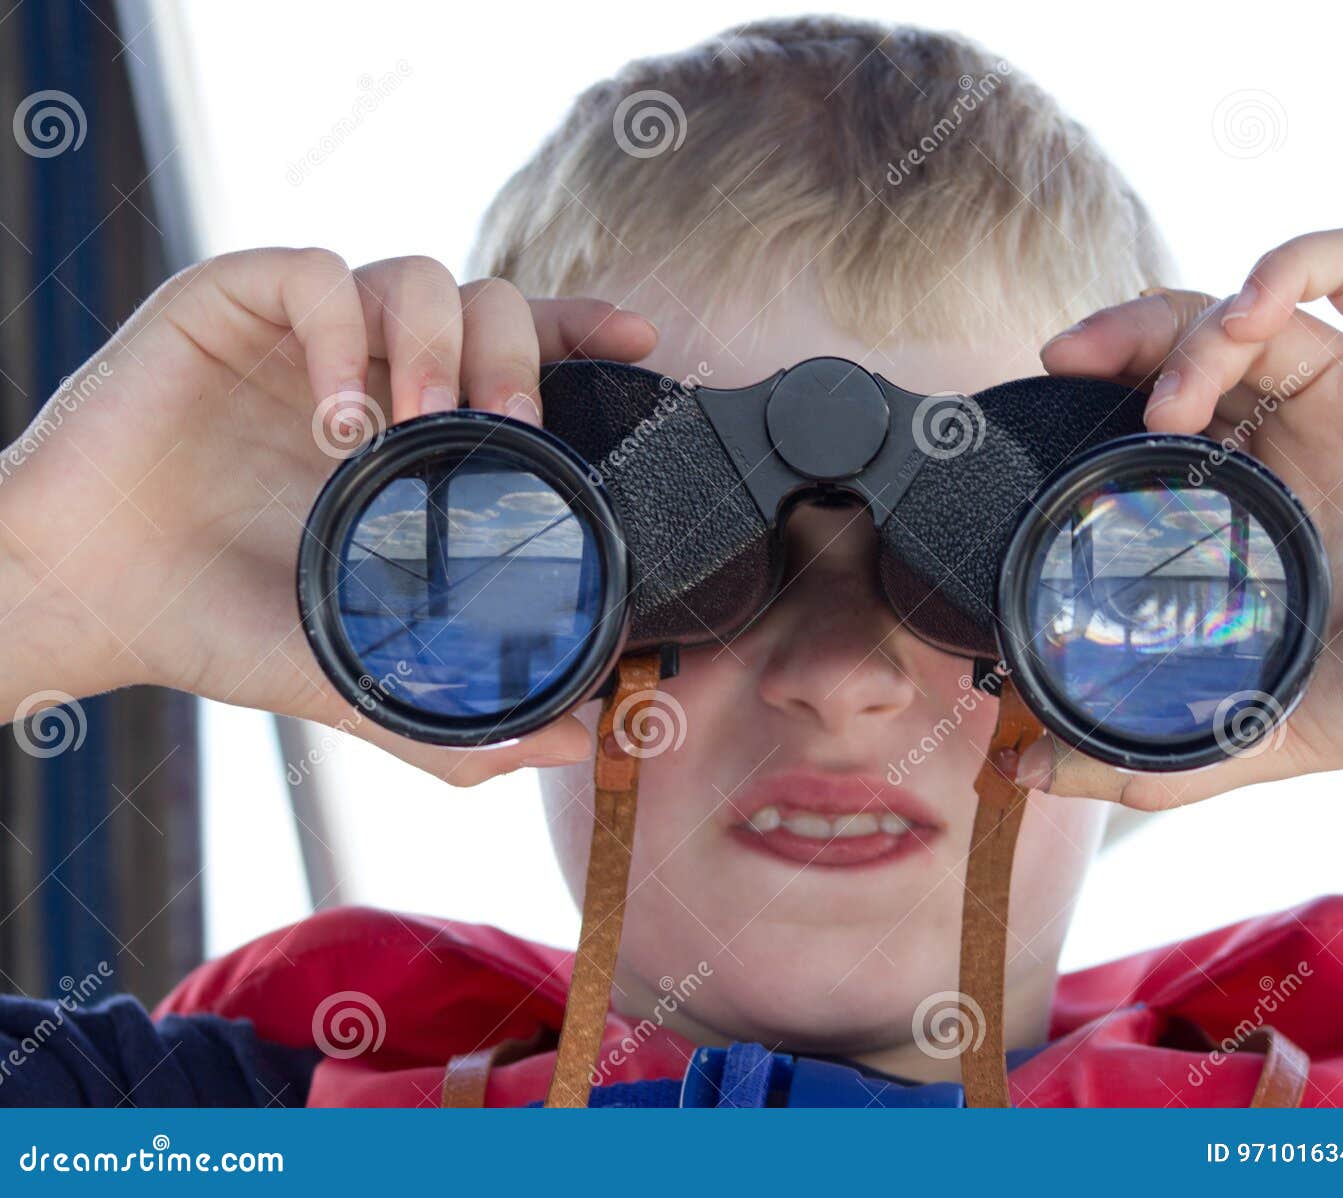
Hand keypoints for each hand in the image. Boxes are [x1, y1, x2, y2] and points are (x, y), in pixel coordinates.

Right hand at [0, 248, 656, 783]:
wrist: (91, 603)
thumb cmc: (220, 622)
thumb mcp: (357, 670)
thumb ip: (459, 708)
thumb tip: (579, 741)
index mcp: (413, 435)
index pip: (521, 354)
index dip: (582, 333)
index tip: (640, 345)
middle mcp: (369, 372)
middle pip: (484, 302)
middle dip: (517, 350)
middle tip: (515, 424)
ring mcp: (303, 337)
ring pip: (412, 275)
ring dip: (436, 342)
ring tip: (417, 427)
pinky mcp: (227, 306)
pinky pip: (313, 273)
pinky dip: (344, 332)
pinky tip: (338, 419)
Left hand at [1027, 228, 1342, 807]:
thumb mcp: (1264, 727)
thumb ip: (1154, 756)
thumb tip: (1033, 778)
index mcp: (1266, 499)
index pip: (1161, 415)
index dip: (1101, 395)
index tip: (1048, 402)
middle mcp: (1308, 433)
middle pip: (1191, 344)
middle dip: (1122, 338)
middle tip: (1069, 361)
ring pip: (1254, 305)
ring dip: (1192, 329)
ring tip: (1171, 400)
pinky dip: (1286, 265)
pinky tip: (1248, 311)